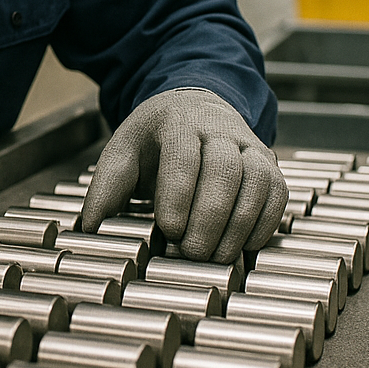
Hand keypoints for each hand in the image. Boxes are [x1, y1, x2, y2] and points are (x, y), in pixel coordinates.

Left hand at [82, 88, 286, 262]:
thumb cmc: (155, 139)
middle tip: (190, 253)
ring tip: (216, 259)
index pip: (183, 155)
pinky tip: (243, 248)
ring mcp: (249, 145)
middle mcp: (219, 129)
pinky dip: (263, 224)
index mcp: (177, 122)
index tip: (168, 230)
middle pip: (225, 170)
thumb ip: (107, 186)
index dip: (179, 195)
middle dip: (210, 218)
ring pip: (258, 182)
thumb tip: (91, 228)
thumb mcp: (123, 151)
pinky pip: (277, 194)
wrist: (194, 108)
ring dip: (239, 226)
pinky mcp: (270, 165)